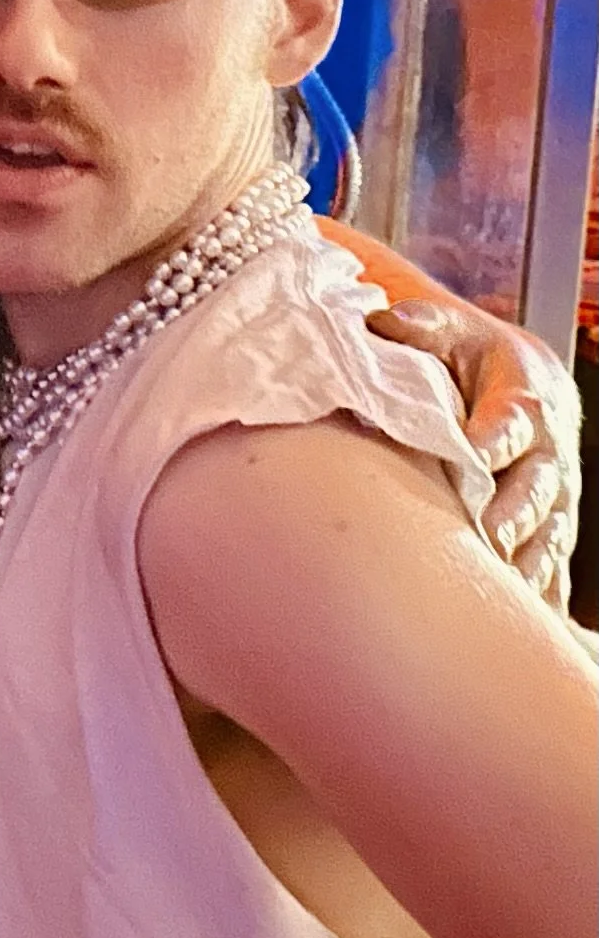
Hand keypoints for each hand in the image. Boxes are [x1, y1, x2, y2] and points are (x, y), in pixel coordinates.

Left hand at [363, 296, 575, 599]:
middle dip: (510, 515)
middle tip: (481, 535)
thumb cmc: (475, 362)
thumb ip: (420, 327)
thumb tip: (383, 319)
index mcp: (526, 402)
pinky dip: (535, 595)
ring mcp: (554, 499)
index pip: (512, 424)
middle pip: (536, 490)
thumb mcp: (450, 333)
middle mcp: (548, 456)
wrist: (521, 384)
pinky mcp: (549, 532)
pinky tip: (514, 618)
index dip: (492, 441)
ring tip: (493, 586)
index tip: (471, 457)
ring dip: (523, 563)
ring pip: (547, 537)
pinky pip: (550, 569)